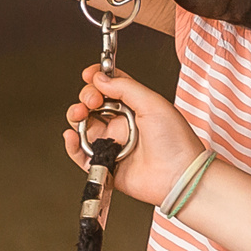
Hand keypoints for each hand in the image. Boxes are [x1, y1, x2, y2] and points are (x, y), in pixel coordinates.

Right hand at [62, 66, 201, 205]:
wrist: (178, 176)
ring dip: (76, 116)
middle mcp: (121, 125)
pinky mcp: (105, 165)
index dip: (98, 79)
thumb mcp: (153, 103)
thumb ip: (125, 87)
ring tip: (80, 114)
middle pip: (92, 105)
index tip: (90, 74)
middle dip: (86, 96)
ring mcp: (112, 144)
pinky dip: (71, 145)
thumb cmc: (176, 142)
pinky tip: (72, 136)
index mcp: (135, 108)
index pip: (110, 87)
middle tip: (92, 100)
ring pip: (83, 126)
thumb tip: (101, 79)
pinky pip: (81, 154)